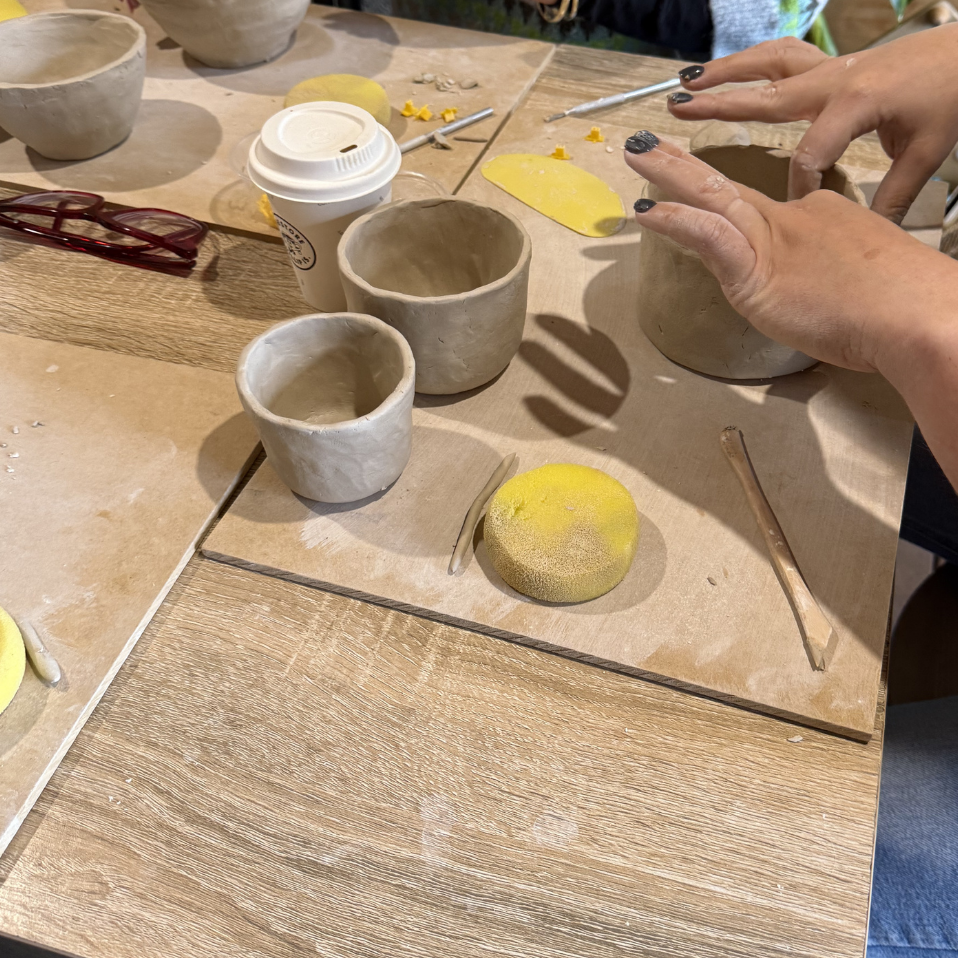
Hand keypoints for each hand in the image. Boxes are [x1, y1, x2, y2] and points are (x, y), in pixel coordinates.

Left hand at [623, 134, 955, 372]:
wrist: (913, 313)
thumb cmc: (898, 305)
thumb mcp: (862, 278)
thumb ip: (832, 277)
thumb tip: (825, 294)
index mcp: (818, 218)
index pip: (766, 214)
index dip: (734, 211)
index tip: (714, 201)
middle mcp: (791, 220)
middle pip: (728, 188)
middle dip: (686, 165)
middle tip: (654, 145)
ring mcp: (771, 241)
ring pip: (711, 199)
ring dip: (671, 175)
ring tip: (639, 154)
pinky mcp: (756, 270)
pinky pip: (708, 237)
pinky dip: (675, 221)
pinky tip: (646, 208)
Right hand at [670, 28, 957, 222]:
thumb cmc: (952, 96)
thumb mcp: (927, 151)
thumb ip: (894, 195)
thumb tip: (872, 234)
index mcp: (853, 104)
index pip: (808, 155)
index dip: (801, 187)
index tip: (801, 209)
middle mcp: (834, 80)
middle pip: (765, 94)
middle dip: (720, 105)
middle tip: (678, 110)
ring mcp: (832, 66)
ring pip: (770, 63)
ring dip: (727, 71)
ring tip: (690, 80)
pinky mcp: (835, 63)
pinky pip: (786, 57)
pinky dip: (754, 63)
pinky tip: (733, 73)